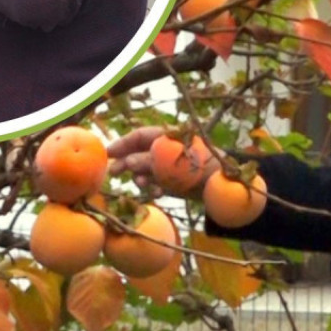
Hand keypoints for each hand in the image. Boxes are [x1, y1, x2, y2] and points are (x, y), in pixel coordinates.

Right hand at [108, 126, 222, 197]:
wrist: (221, 186)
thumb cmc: (198, 167)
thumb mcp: (169, 163)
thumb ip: (147, 161)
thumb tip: (127, 161)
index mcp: (168, 137)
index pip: (140, 136)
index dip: (123, 143)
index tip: (108, 153)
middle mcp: (167, 149)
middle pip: (140, 152)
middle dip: (128, 163)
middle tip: (115, 174)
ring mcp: (171, 164)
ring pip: (147, 169)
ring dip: (141, 178)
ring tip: (142, 185)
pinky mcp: (175, 179)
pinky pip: (157, 181)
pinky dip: (154, 187)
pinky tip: (158, 193)